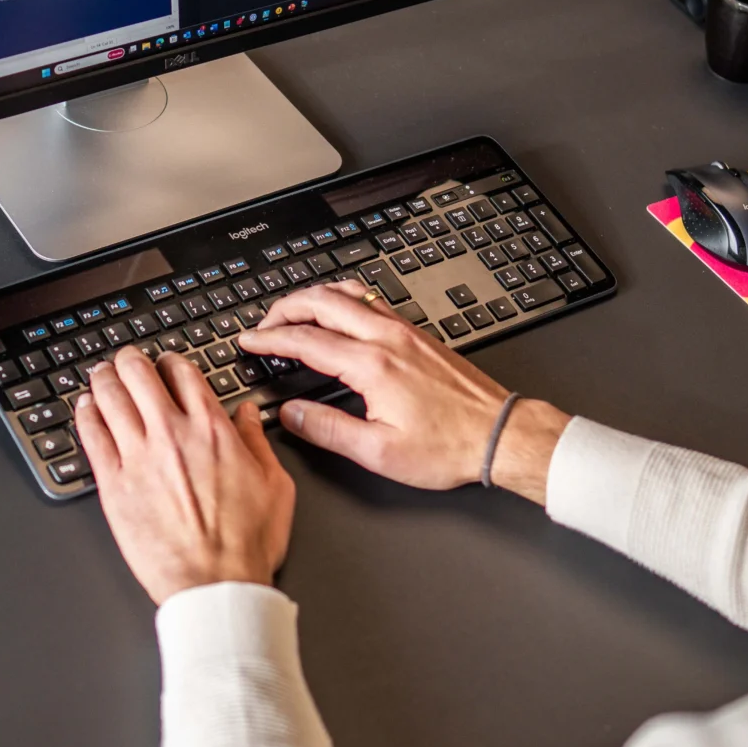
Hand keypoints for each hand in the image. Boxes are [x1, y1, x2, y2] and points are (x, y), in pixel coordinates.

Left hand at [75, 346, 295, 605]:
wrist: (216, 586)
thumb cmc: (246, 544)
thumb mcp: (275, 485)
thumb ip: (257, 441)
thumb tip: (246, 414)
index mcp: (212, 429)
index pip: (183, 372)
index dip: (170, 361)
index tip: (166, 363)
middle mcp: (172, 434)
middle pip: (139, 373)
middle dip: (130, 360)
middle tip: (126, 360)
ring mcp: (138, 457)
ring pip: (110, 396)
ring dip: (103, 378)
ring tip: (101, 374)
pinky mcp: (113, 484)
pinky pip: (91, 434)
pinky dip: (85, 413)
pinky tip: (85, 408)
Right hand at [239, 283, 568, 498]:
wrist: (499, 434)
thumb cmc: (448, 447)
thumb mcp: (379, 452)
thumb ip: (327, 429)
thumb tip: (290, 415)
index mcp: (372, 366)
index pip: (306, 340)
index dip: (270, 338)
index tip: (249, 341)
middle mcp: (388, 339)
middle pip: (322, 302)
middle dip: (284, 308)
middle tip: (262, 323)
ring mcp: (405, 331)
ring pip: (348, 293)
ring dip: (313, 297)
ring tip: (293, 312)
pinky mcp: (418, 334)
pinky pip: (371, 300)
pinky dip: (342, 298)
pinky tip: (339, 311)